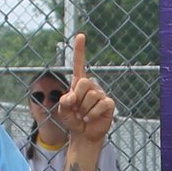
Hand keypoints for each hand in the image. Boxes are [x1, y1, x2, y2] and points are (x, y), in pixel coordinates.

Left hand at [53, 33, 116, 147]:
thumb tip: (72, 96)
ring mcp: (101, 94)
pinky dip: (92, 114)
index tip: (80, 35)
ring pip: (92, 96)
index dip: (80, 50)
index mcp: (79, 83)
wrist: (83, 134)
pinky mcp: (109, 104)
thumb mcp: (63, 110)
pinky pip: (101, 104)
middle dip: (77, 98)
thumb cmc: (73, 119)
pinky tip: (89, 119)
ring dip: (83, 109)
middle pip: (84, 82)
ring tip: (83, 115)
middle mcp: (91, 86)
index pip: (79, 64)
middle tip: (76, 109)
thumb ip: (64, 101)